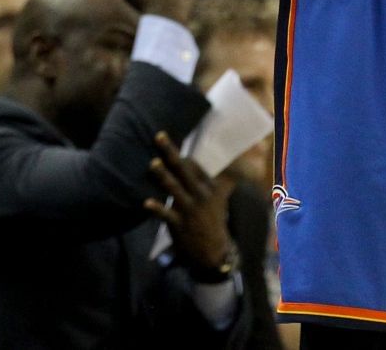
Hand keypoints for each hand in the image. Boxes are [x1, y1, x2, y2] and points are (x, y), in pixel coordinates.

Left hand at [146, 132, 236, 272]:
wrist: (214, 251)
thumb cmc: (213, 219)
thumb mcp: (221, 198)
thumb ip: (225, 180)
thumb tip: (239, 164)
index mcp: (209, 187)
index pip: (193, 165)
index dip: (180, 155)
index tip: (165, 143)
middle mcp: (200, 195)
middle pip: (183, 170)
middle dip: (171, 153)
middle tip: (158, 136)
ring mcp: (189, 209)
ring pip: (174, 188)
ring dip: (163, 176)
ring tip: (152, 163)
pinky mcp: (179, 223)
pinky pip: (167, 215)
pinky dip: (157, 209)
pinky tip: (146, 203)